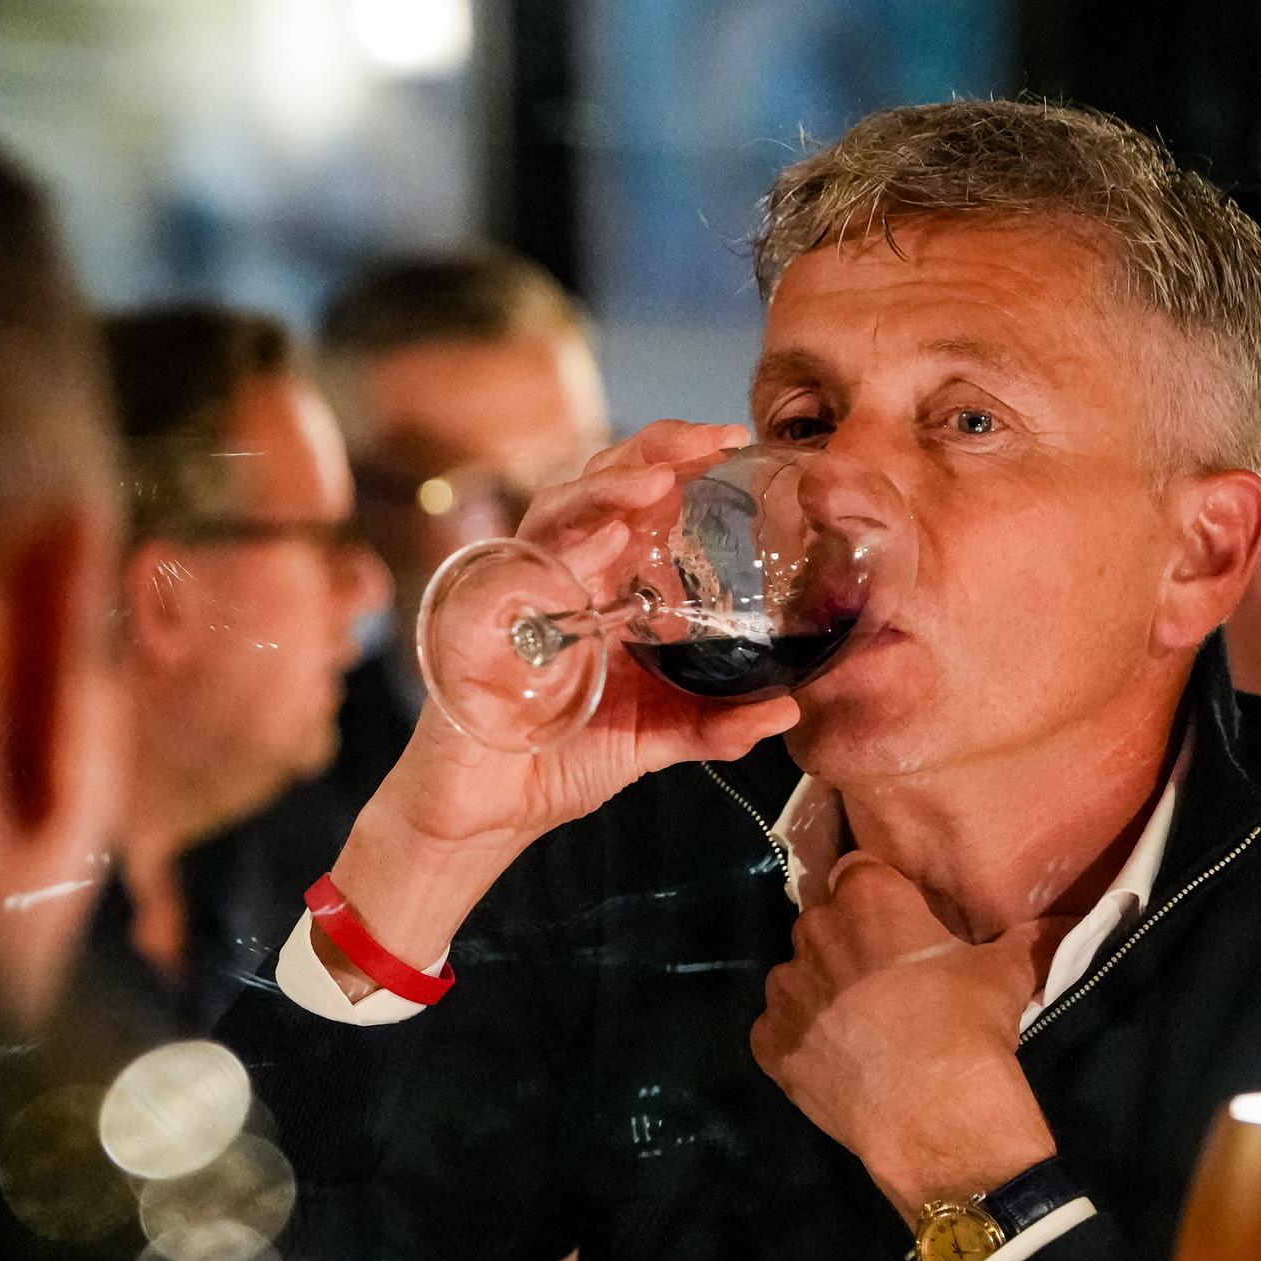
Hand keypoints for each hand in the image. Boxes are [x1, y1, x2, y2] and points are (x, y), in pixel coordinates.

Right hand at [325, 423, 801, 983]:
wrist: (484, 818)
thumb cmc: (557, 763)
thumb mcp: (655, 739)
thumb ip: (715, 722)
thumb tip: (789, 707)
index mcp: (600, 588)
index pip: (634, 501)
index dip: (678, 460)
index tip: (734, 441)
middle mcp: (556, 577)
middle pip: (596, 486)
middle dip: (652, 453)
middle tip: (709, 443)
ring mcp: (512, 597)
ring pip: (553, 513)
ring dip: (606, 491)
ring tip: (660, 482)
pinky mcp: (472, 628)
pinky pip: (512, 577)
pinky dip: (558, 556)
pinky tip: (601, 546)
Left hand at [749, 854, 1058, 1220]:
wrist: (934, 1114)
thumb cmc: (969, 1028)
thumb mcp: (1008, 973)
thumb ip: (1030, 937)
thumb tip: (1066, 922)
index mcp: (866, 898)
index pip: (859, 872)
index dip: (879, 897)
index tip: (900, 924)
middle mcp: (814, 933)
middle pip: (825, 924)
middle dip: (850, 943)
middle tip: (888, 980)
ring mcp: (786, 990)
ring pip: (798, 976)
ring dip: (822, 990)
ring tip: (864, 1025)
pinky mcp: (768, 1043)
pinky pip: (779, 1029)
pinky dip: (802, 1040)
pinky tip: (838, 1059)